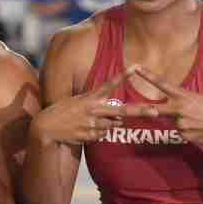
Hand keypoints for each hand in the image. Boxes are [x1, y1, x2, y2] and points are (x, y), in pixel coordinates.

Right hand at [31, 66, 157, 145]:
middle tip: (156, 112)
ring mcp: (92, 124)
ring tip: (89, 122)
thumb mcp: (79, 103)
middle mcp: (94, 110)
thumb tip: (118, 118)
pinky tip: (84, 130)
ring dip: (107, 125)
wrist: (46, 127)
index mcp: (91, 98)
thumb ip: (100, 108)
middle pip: (122, 110)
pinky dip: (97, 134)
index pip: (110, 84)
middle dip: (140, 111)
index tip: (135, 67)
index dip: (123, 76)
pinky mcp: (90, 136)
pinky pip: (102, 136)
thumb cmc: (64, 112)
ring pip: (112, 126)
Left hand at [137, 68, 202, 145]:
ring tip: (198, 121)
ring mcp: (181, 124)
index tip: (136, 68)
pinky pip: (180, 132)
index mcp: (184, 96)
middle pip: (154, 110)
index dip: (148, 76)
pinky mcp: (184, 136)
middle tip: (124, 109)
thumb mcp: (202, 98)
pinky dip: (187, 130)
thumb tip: (174, 105)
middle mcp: (180, 110)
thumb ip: (185, 100)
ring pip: (172, 123)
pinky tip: (199, 129)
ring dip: (180, 122)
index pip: (163, 84)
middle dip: (140, 110)